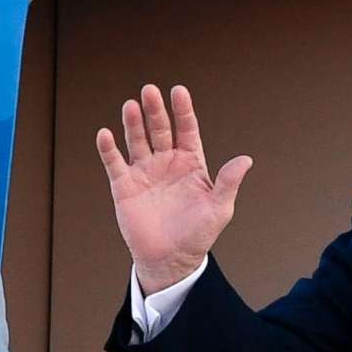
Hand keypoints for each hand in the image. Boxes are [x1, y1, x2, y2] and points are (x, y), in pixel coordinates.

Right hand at [94, 83, 252, 293]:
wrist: (171, 260)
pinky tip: (105, 135)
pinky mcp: (124, 187)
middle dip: (155, 111)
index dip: (183, 110)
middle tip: (149, 91)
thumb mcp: (219, 209)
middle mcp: (166, 162)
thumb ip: (229, 182)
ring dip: (133, 124)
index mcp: (190, 162)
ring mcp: (144, 173)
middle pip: (160, 129)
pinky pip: (115, 164)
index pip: (186, 129)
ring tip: (130, 106)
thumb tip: (246, 159)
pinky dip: (109, 150)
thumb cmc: (198, 235)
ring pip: (137, 141)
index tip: (178, 91)